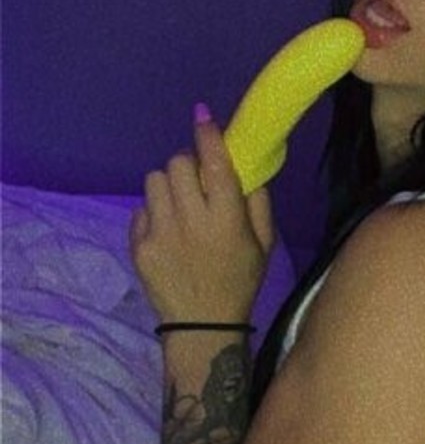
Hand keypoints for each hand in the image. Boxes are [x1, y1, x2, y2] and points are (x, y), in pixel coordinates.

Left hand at [130, 108, 274, 324]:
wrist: (202, 326)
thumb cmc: (239, 280)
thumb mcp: (264, 244)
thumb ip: (257, 202)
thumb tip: (244, 164)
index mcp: (228, 220)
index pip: (214, 164)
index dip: (207, 135)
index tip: (203, 117)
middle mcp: (192, 222)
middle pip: (178, 164)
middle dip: (188, 165)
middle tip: (197, 181)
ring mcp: (161, 233)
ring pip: (155, 180)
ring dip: (169, 185)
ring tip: (179, 204)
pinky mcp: (140, 246)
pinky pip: (141, 208)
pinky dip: (154, 212)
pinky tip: (167, 230)